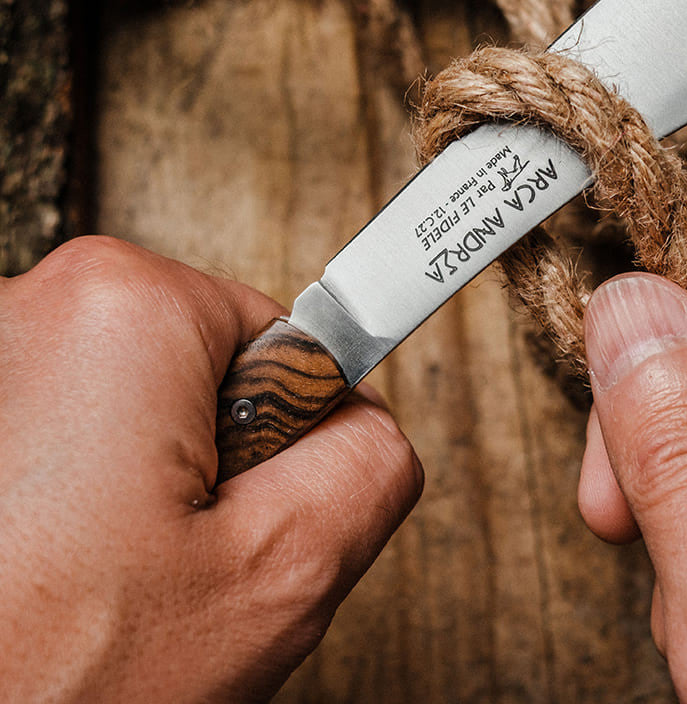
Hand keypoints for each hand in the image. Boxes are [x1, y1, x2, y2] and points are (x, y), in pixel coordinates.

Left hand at [0, 236, 422, 702]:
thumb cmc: (43, 685)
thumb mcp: (276, 575)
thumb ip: (369, 465)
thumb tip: (367, 421)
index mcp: (123, 306)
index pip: (280, 343)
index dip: (278, 449)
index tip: (229, 520)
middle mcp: (25, 305)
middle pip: (196, 379)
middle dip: (204, 479)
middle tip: (159, 574)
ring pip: (122, 421)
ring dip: (129, 504)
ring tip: (85, 590)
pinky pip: (51, 442)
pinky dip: (59, 512)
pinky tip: (35, 582)